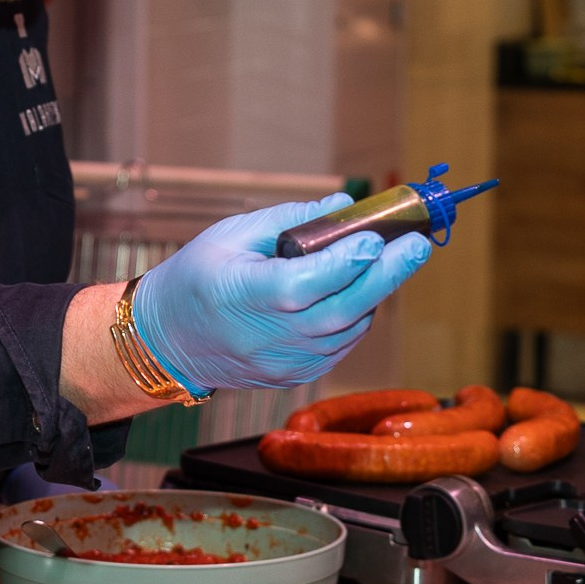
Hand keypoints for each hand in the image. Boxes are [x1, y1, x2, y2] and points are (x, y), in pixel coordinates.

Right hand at [133, 192, 432, 392]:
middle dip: (385, 276)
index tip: (374, 237)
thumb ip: (289, 219)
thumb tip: (343, 206)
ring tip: (393, 261)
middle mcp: (265, 337)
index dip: (343, 263)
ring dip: (375, 295)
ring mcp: (283, 363)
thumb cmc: (197, 277)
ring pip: (347, 330)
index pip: (303, 284)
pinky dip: (357, 317)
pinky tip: (362, 291)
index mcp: (241, 295)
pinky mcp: (294, 377)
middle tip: (417, 246)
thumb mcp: (230, 234)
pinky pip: (340, 347)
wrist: (167, 339)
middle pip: (339, 310)